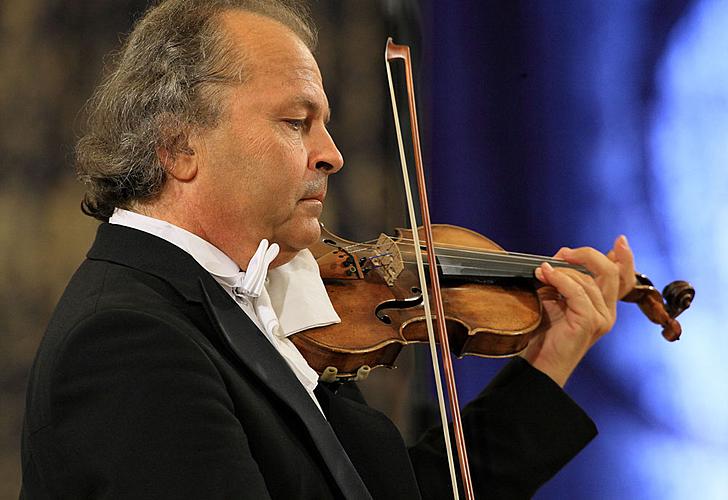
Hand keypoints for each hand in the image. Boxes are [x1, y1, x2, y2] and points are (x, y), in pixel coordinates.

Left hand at [519, 236, 634, 386]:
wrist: (538, 362)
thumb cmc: (545, 332)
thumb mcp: (555, 298)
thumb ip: (564, 280)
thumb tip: (562, 256)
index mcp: (603, 305)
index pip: (623, 278)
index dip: (625, 258)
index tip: (620, 240)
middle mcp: (607, 312)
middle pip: (611, 272)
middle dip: (587, 255)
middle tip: (563, 252)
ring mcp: (602, 318)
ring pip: (589, 280)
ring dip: (563, 270)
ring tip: (542, 271)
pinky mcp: (590, 323)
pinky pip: (577, 292)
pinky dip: (560, 280)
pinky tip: (545, 275)